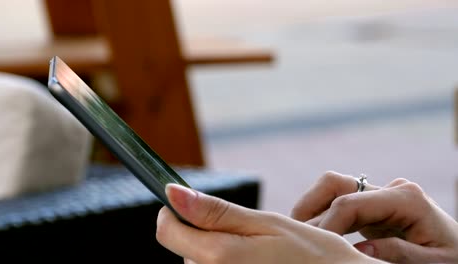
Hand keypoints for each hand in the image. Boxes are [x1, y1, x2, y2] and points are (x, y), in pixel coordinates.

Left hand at [156, 183, 383, 263]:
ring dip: (216, 254)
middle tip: (247, 236)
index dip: (174, 213)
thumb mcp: (266, 223)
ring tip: (255, 253)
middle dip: (205, 235)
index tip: (191, 206)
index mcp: (219, 257)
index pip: (166, 231)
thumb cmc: (310, 254)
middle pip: (183, 249)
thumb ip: (215, 211)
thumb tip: (172, 192)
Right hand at [291, 171, 457, 263]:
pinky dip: (323, 217)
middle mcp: (389, 190)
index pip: (349, 202)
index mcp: (406, 198)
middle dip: (309, 207)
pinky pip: (340, 204)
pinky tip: (317, 236)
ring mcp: (380, 195)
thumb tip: (360, 249)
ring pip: (332, 190)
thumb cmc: (455, 257)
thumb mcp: (435, 262)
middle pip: (335, 184)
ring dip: (312, 209)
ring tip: (301, 234)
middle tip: (295, 233)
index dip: (326, 224)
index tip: (315, 249)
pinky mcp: (374, 206)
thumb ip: (399, 253)